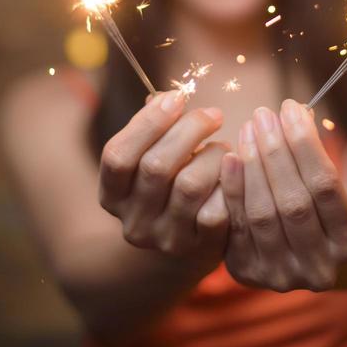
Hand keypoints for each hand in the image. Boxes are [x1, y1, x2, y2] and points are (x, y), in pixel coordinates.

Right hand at [99, 89, 229, 264]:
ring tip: (224, 147)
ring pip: (190, 184)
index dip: (147, 122)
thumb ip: (155, 128)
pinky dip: (230, 183)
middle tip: (213, 115)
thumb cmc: (172, 182)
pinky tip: (235, 173)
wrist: (188, 245)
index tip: (177, 97)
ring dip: (213, 155)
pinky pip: (217, 210)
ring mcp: (166, 238)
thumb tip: (171, 98)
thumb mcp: (152, 156)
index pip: (117, 155)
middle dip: (190, 129)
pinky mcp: (200, 249)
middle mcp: (133, 221)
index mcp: (112, 194)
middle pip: (156, 166)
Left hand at [221, 99, 346, 291]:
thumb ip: (312, 155)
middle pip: (293, 202)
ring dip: (253, 164)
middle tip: (263, 114)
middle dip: (275, 152)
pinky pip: (236, 224)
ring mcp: (281, 276)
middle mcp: (319, 268)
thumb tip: (290, 112)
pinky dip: (232, 188)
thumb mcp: (329, 183)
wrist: (305, 250)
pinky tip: (230, 157)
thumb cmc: (318, 203)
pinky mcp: (247, 273)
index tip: (290, 106)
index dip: (306, 143)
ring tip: (248, 128)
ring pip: (263, 214)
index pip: (326, 186)